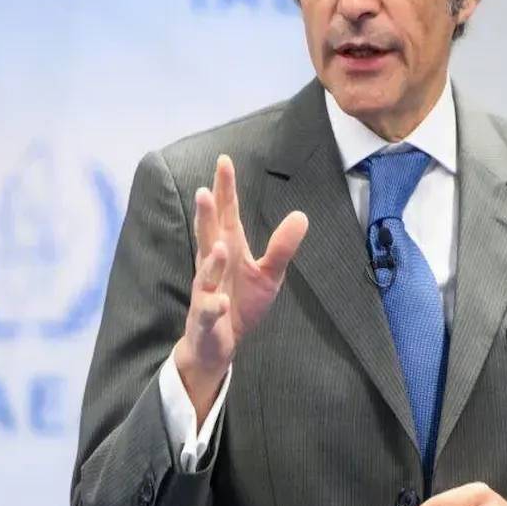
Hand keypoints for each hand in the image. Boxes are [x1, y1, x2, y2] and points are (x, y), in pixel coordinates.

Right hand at [173, 154, 307, 423]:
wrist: (219, 344)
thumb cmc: (240, 302)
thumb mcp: (268, 275)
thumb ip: (281, 247)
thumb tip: (301, 216)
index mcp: (228, 248)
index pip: (226, 214)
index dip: (225, 189)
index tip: (224, 161)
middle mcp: (212, 264)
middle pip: (209, 234)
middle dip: (207, 215)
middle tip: (205, 191)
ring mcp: (206, 290)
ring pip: (205, 271)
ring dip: (211, 259)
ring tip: (220, 244)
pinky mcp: (206, 317)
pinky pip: (208, 310)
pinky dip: (213, 306)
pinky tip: (221, 301)